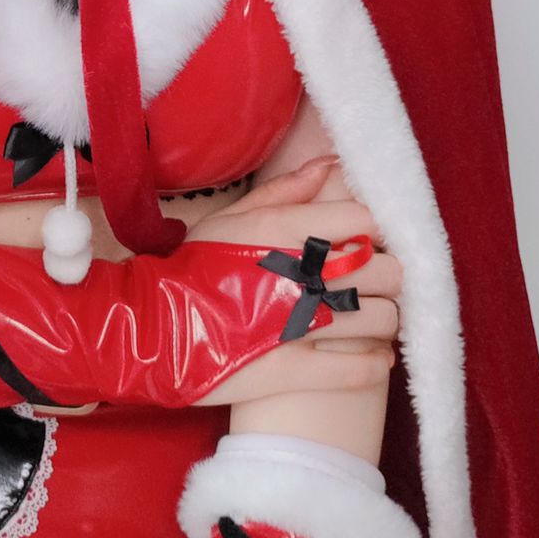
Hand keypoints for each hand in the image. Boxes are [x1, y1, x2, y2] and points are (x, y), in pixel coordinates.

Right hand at [187, 156, 402, 408]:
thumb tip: (329, 165)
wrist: (150, 329)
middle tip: (373, 283)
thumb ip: (285, 191)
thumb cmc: (192, 269)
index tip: (367, 241)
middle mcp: (302, 274)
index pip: (367, 220)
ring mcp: (302, 325)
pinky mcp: (296, 371)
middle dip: (385, 276)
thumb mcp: (231, 218)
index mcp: (286, 231)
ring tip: (372, 320)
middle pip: (387, 270)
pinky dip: (377, 363)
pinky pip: (363, 369)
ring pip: (383, 318)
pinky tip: (375, 356)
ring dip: (384, 318)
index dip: (373, 230)